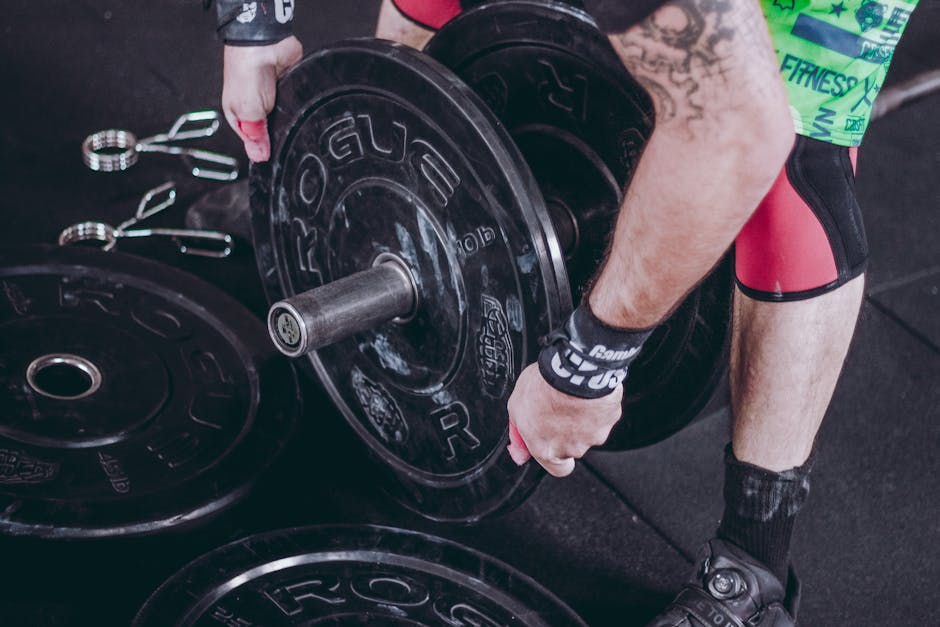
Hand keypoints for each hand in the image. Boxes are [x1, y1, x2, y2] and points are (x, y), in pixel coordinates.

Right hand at [222, 35, 302, 161]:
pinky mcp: (288, 89)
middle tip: (283, 136)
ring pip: (284, 118)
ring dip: (288, 119)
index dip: (262, 148)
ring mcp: (272, 98)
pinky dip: (298, 106)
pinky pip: (296, 104)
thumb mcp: (247, 113)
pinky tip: (298, 107)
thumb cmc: (246, 72)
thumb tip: (258, 156)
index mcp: (238, 115)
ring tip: (288, 117)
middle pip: (269, 130)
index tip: (272, 155)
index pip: (252, 140)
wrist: (264, 45)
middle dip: (277, 134)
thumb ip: (255, 135)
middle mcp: (255, 107)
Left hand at [506, 363, 622, 476]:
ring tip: (570, 396)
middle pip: (572, 446)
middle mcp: (572, 448)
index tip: (551, 441)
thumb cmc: (544, 388)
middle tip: (557, 408)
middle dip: (567, 430)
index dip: (555, 456)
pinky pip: (603, 414)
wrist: (572, 370)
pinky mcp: (610, 418)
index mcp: (547, 450)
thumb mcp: (516, 409)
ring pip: (588, 430)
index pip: (557, 469)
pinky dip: (595, 406)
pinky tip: (585, 392)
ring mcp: (594, 434)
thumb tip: (519, 453)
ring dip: (582, 417)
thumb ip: (518, 435)